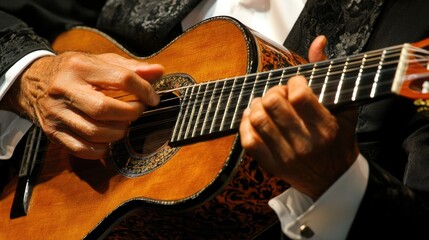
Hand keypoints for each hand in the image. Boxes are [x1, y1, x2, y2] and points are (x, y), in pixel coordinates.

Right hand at [5, 52, 163, 158]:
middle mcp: (65, 90)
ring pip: (95, 132)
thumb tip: (158, 72)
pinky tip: (107, 139)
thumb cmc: (73, 71)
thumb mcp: (100, 61)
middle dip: (130, 113)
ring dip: (118, 132)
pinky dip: (102, 149)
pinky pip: (82, 149)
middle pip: (105, 108)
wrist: (32, 81)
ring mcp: (57, 114)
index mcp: (80, 67)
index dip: (145, 90)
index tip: (153, 98)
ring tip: (123, 124)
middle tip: (137, 110)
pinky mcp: (53, 133)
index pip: (121, 78)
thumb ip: (130, 67)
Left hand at [239, 36, 358, 198]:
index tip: (296, 84)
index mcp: (325, 127)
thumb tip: (318, 41)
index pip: (298, 95)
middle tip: (278, 94)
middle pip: (273, 104)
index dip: (293, 82)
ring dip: (257, 105)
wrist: (333, 180)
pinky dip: (246, 124)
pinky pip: (248, 141)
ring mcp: (286, 155)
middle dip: (274, 91)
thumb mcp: (343, 107)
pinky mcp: (272, 165)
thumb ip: (328, 73)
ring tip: (264, 104)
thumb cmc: (339, 141)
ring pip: (258, 119)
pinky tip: (252, 117)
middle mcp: (305, 142)